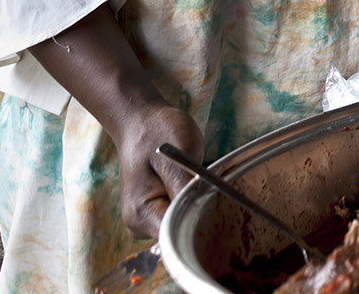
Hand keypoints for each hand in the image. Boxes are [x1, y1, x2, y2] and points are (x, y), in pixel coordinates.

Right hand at [113, 101, 203, 238]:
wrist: (139, 121)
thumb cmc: (157, 132)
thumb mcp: (178, 153)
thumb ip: (186, 187)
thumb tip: (201, 212)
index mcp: (141, 213)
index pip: (177, 237)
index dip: (200, 223)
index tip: (219, 203)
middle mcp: (139, 224)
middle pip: (181, 233)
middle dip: (201, 211)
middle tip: (212, 184)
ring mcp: (146, 220)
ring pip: (183, 223)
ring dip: (197, 204)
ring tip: (199, 179)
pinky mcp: (154, 213)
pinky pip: (180, 214)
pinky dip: (191, 200)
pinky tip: (193, 183)